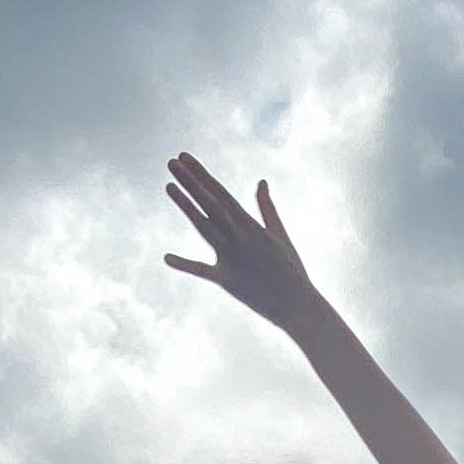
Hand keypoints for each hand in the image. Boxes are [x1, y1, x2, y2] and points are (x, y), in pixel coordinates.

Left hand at [163, 154, 325, 334]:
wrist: (298, 304)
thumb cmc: (291, 269)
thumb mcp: (279, 234)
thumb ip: (267, 208)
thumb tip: (261, 182)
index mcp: (251, 225)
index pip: (221, 193)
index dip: (202, 175)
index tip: (185, 158)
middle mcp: (239, 237)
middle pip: (210, 204)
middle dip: (191, 182)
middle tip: (173, 162)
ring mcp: (232, 258)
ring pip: (204, 227)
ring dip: (186, 206)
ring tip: (168, 185)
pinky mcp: (227, 281)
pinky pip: (203, 272)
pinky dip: (185, 265)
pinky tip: (166, 257)